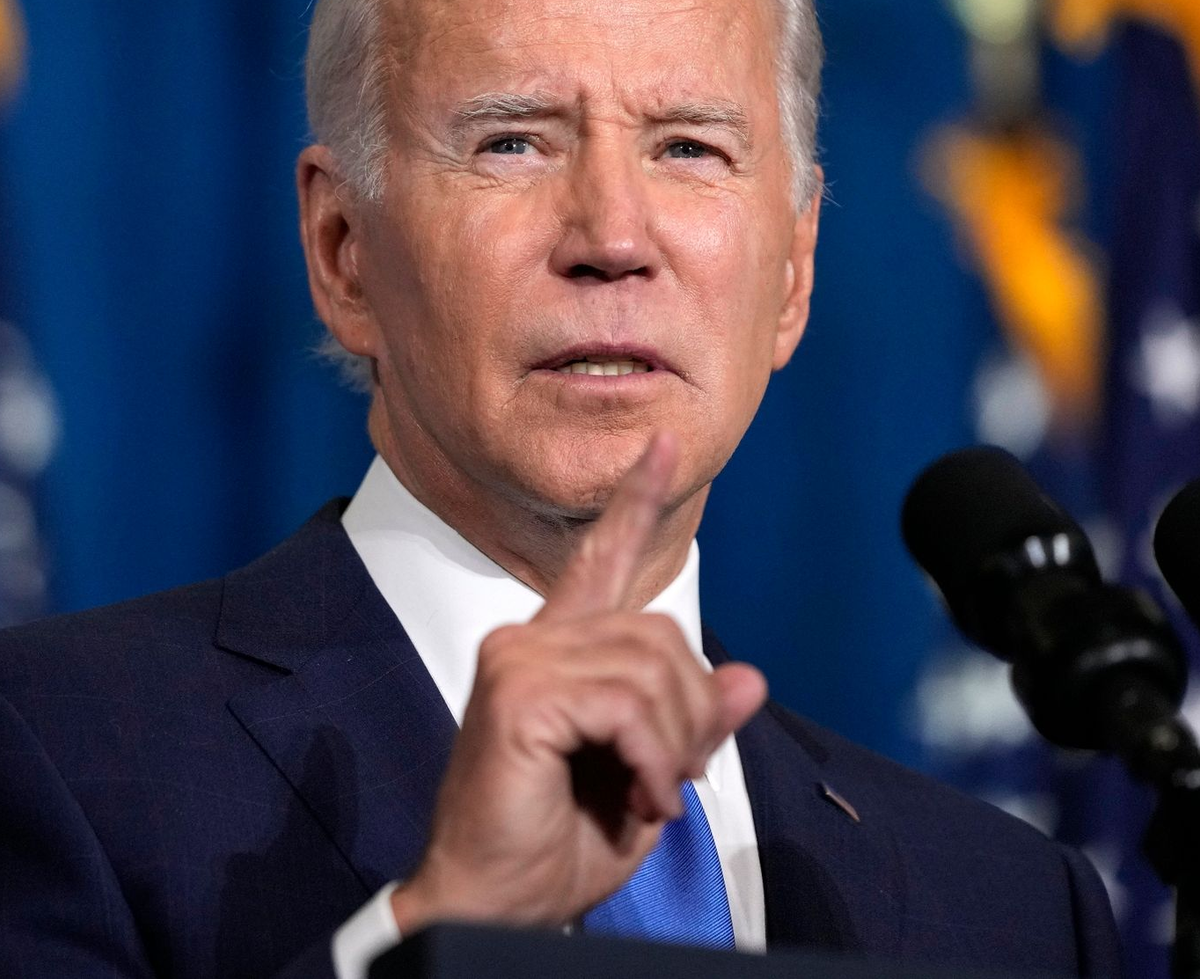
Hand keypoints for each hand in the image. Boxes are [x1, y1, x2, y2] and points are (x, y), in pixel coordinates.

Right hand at [389, 431, 766, 932]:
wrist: (495, 903)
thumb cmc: (556, 839)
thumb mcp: (648, 773)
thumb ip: (690, 720)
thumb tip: (748, 678)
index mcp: (561, 647)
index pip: (603, 556)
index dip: (638, 500)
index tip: (666, 446)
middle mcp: (534, 637)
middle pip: (661, 631)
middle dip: (688, 712)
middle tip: (669, 778)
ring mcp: (520, 657)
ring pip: (651, 668)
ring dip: (670, 745)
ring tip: (649, 794)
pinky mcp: (516, 691)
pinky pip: (626, 702)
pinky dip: (650, 758)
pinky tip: (636, 795)